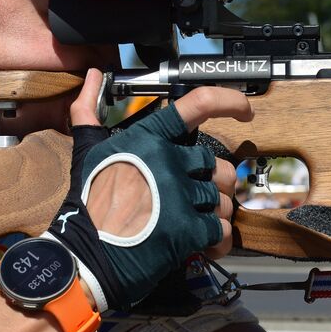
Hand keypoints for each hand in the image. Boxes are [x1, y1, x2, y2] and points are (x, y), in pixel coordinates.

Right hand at [53, 70, 249, 310]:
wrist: (84, 256)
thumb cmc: (86, 204)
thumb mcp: (86, 151)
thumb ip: (89, 111)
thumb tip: (91, 75)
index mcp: (148, 138)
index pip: (199, 105)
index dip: (229, 101)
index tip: (245, 109)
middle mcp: (169, 161)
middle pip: (218, 166)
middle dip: (212, 185)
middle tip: (195, 201)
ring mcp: (180, 196)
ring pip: (222, 200)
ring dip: (212, 215)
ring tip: (191, 225)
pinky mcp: (188, 230)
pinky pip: (221, 230)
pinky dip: (217, 241)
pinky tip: (201, 245)